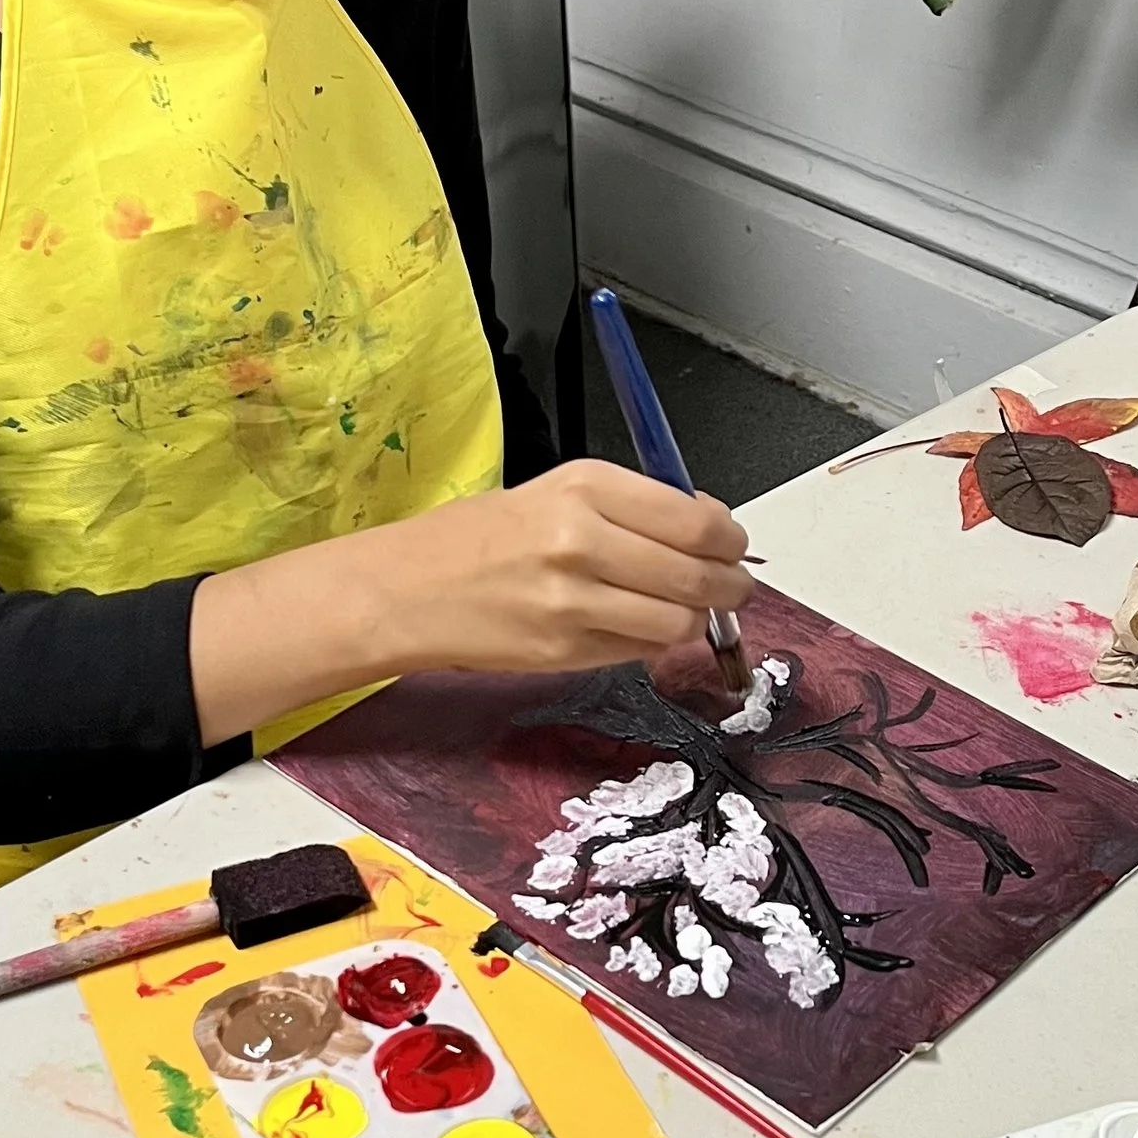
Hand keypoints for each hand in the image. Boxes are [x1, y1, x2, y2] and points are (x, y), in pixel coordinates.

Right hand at [360, 461, 749, 676]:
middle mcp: (581, 539)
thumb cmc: (475, 539)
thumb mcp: (554, 494)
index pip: (696, 518)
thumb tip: (705, 528)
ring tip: (688, 612)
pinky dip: (653, 642)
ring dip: (696, 621)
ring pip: (678, 621)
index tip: (731, 544)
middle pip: (698, 573)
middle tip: (733, 586)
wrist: (404, 589)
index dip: (729, 539)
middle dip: (730, 585)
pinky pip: (640, 651)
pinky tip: (637, 627)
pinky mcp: (565, 650)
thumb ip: (630, 508)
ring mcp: (573, 601)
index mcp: (584, 487)